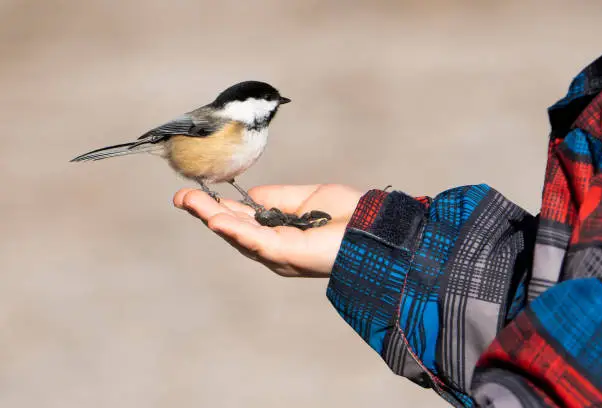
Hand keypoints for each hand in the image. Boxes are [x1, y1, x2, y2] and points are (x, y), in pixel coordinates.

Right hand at [173, 184, 361, 276]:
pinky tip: (215, 218)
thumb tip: (249, 196)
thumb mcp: (305, 198)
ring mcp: (278, 252)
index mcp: (278, 231)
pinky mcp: (286, 254)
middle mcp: (273, 246)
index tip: (192, 194)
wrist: (373, 226)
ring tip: (189, 202)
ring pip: (237, 235)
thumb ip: (276, 198)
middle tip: (180, 197)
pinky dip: (234, 230)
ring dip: (212, 218)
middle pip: (232, 229)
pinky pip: (255, 242)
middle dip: (205, 212)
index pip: (240, 219)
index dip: (216, 207)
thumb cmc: (347, 214)